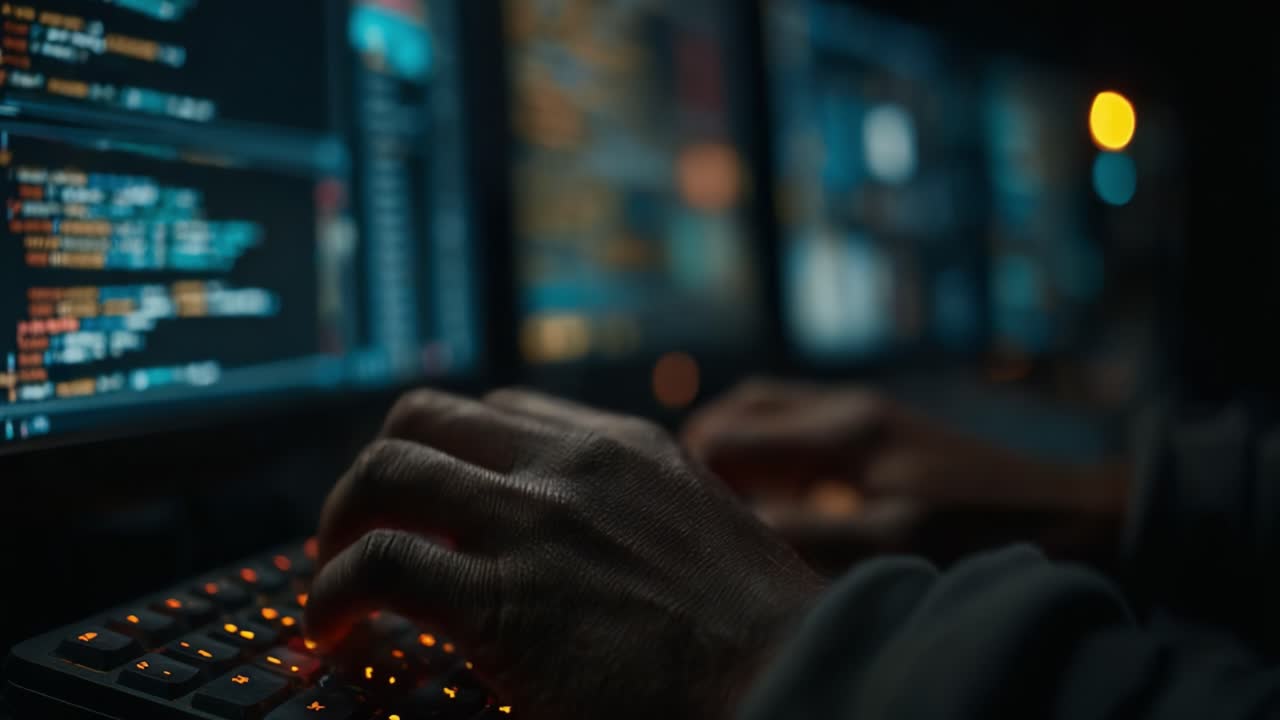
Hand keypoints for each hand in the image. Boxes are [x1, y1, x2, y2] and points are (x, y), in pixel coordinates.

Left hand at [306, 388, 824, 719]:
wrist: (794, 677)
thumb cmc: (765, 631)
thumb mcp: (708, 533)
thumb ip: (643, 518)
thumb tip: (599, 550)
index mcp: (623, 447)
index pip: (500, 408)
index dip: (449, 454)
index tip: (433, 503)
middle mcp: (570, 465)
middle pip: (424, 418)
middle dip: (376, 473)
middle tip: (363, 529)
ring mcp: (533, 524)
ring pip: (385, 474)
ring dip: (338, 524)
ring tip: (330, 580)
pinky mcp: (503, 600)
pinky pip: (379, 567)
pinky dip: (333, 593)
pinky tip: (335, 632)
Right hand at [682, 379, 1130, 569]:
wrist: (1068, 512)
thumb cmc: (980, 531)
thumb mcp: (892, 540)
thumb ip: (806, 529)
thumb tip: (734, 523)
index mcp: (842, 427)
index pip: (730, 431)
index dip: (693, 467)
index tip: (675, 508)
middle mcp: (846, 406)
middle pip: (744, 405)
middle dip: (704, 444)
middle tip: (685, 497)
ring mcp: (865, 412)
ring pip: (771, 410)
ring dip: (736, 445)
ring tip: (720, 498)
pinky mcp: (880, 428)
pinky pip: (802, 426)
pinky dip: (770, 450)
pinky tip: (773, 495)